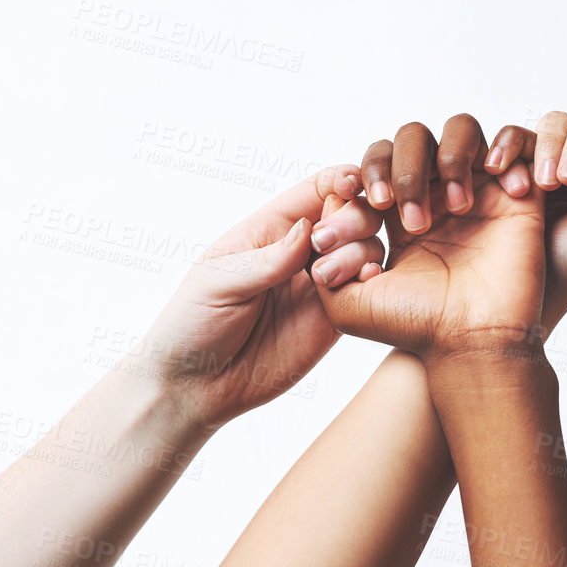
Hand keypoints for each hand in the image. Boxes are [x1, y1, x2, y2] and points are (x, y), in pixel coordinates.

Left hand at [141, 166, 363, 428]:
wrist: (196, 386)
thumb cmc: (193, 324)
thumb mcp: (220, 283)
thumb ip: (267, 258)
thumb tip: (308, 229)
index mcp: (270, 228)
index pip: (318, 188)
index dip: (343, 180)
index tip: (352, 186)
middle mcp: (302, 251)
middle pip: (352, 213)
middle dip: (353, 218)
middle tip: (325, 246)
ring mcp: (322, 284)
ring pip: (368, 248)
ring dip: (361, 251)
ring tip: (327, 278)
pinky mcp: (336, 317)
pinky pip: (367, 290)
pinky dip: (374, 282)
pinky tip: (361, 288)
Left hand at [312, 116, 545, 358]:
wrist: (473, 344)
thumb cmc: (416, 328)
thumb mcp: (345, 305)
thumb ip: (321, 262)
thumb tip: (326, 216)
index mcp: (395, 213)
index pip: (374, 166)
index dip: (364, 178)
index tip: (367, 209)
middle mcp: (436, 194)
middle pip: (411, 138)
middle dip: (402, 168)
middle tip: (407, 215)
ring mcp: (478, 190)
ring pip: (460, 130)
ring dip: (449, 158)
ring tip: (456, 206)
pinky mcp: (518, 193)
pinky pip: (515, 145)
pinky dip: (505, 153)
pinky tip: (502, 192)